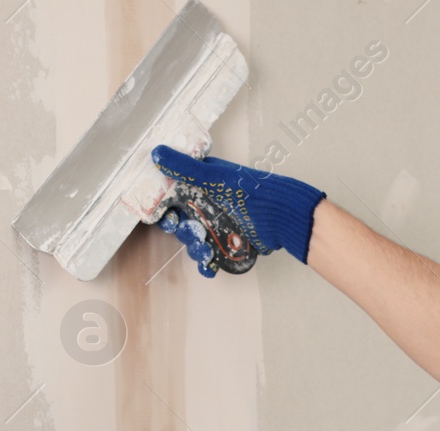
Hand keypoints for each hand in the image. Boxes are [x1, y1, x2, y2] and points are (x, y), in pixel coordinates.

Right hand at [150, 145, 326, 269]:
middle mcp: (209, 206)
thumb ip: (185, 167)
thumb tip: (157, 153)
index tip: (166, 216)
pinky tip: (210, 267)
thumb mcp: (214, 177)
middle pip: (183, 223)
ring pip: (195, 242)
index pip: (175, 198)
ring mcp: (219, 226)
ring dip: (195, 249)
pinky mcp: (229, 244)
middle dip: (183, 231)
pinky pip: (211, 257)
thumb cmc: (251, 191)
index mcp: (203, 186)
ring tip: (206, 249)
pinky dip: (208, 264)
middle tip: (193, 232)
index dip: (166, 209)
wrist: (282, 216)